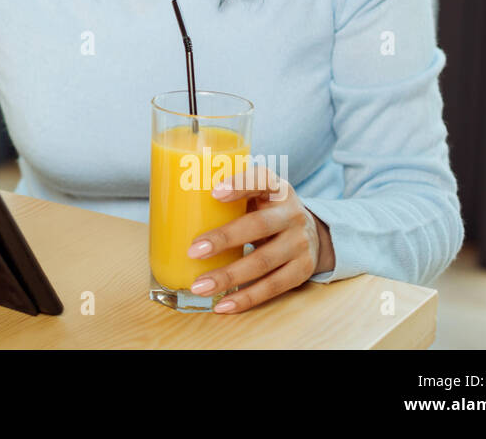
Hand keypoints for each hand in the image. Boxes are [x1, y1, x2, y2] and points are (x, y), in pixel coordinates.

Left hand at [185, 165, 333, 312]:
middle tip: (193, 251)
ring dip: (229, 276)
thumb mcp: (256, 194)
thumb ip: (229, 196)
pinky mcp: (302, 270)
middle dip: (224, 239)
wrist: (311, 233)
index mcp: (276, 189)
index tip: (214, 193)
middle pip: (259, 225)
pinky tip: (223, 305)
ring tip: (199, 286)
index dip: (240, 185)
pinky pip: (272, 287)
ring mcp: (300, 243)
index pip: (261, 179)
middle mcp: (292, 214)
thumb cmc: (266, 210)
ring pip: (263, 262)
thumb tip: (174, 205)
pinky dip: (246, 298)